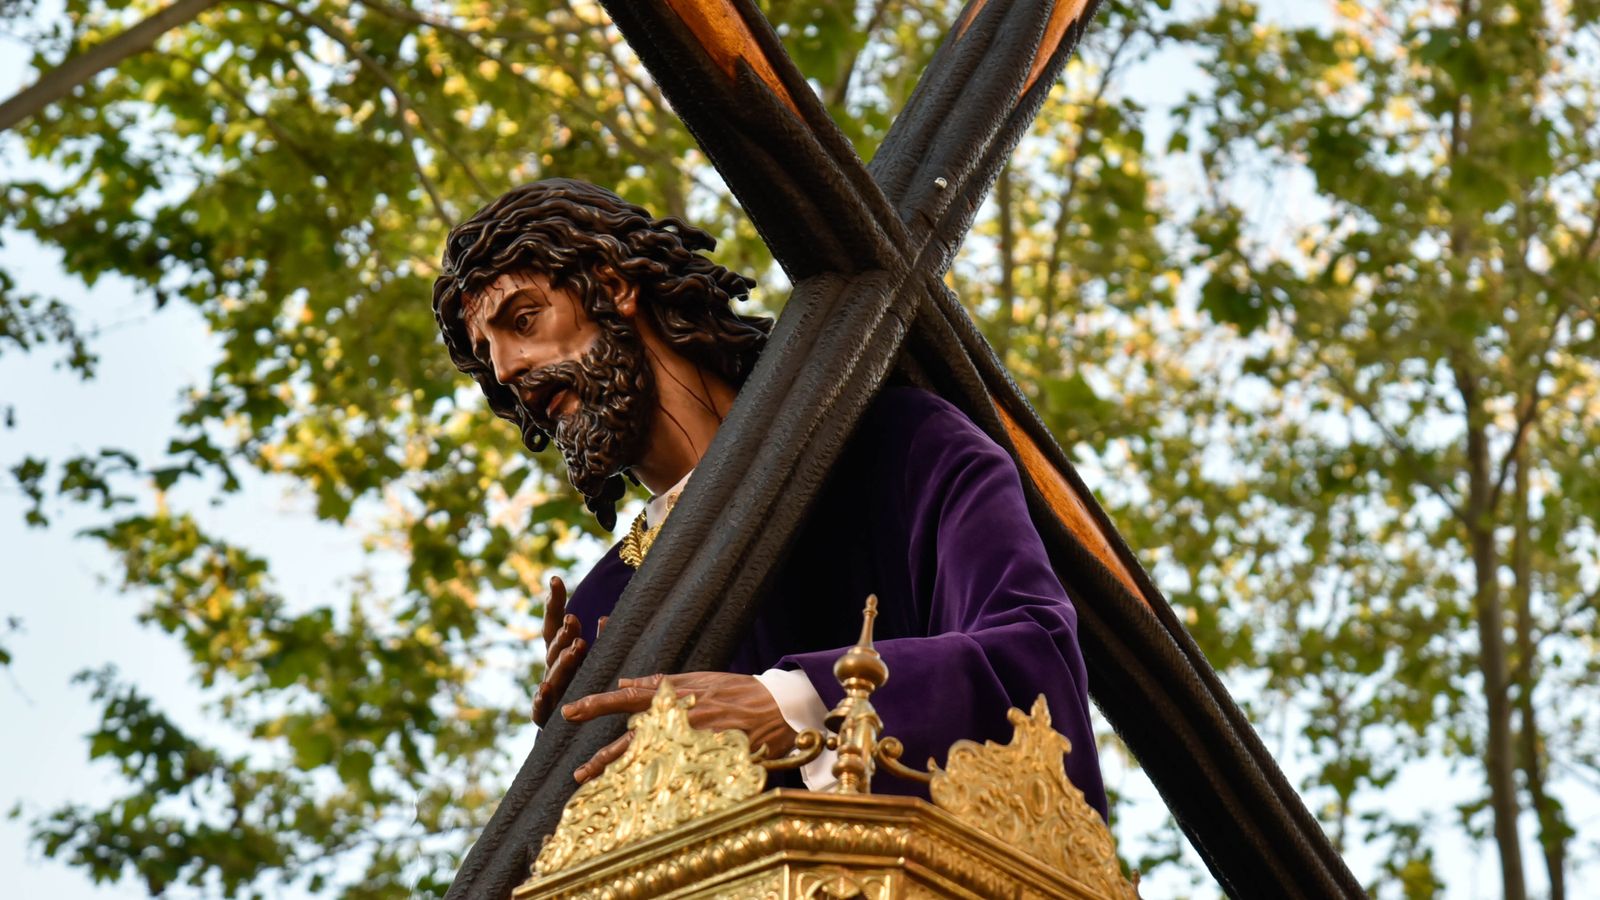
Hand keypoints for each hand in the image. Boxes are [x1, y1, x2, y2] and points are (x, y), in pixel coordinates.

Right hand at [531, 575, 606, 727]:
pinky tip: (543, 691)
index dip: (555, 602)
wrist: (573, 731)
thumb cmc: (589, 688)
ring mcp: (549, 691)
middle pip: (554, 647)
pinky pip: (540, 708)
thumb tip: (606, 618)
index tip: (556, 579)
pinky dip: (541, 699)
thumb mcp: (595, 661)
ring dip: (563, 660)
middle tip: (574, 621)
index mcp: (561, 652)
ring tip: (575, 647)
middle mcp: (552, 668)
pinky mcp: (546, 716)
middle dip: (564, 634)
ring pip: (553, 673)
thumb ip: (599, 640)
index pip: (555, 624)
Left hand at [562, 672, 796, 783]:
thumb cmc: (738, 690)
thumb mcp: (701, 678)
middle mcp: (681, 717)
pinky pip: (680, 773)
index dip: (598, 704)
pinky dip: (658, 783)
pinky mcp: (712, 757)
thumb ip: (662, 681)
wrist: (779, 707)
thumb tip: (625, 680)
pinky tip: (639, 795)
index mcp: (677, 694)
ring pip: (653, 760)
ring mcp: (696, 739)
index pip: (629, 699)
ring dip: (623, 774)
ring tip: (598, 786)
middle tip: (578, 771)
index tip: (571, 712)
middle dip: (604, 755)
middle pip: (634, 737)